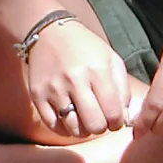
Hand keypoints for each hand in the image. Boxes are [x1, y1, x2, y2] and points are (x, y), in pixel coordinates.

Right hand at [23, 17, 130, 137]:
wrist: (50, 33)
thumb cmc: (86, 48)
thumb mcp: (111, 59)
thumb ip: (122, 88)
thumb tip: (124, 118)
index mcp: (97, 70)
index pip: (113, 112)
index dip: (117, 122)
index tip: (115, 119)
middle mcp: (75, 80)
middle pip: (94, 125)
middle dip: (101, 127)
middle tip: (100, 119)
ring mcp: (54, 89)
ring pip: (74, 129)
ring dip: (83, 130)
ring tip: (85, 118)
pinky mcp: (38, 96)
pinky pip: (54, 126)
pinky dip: (65, 128)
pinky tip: (70, 118)